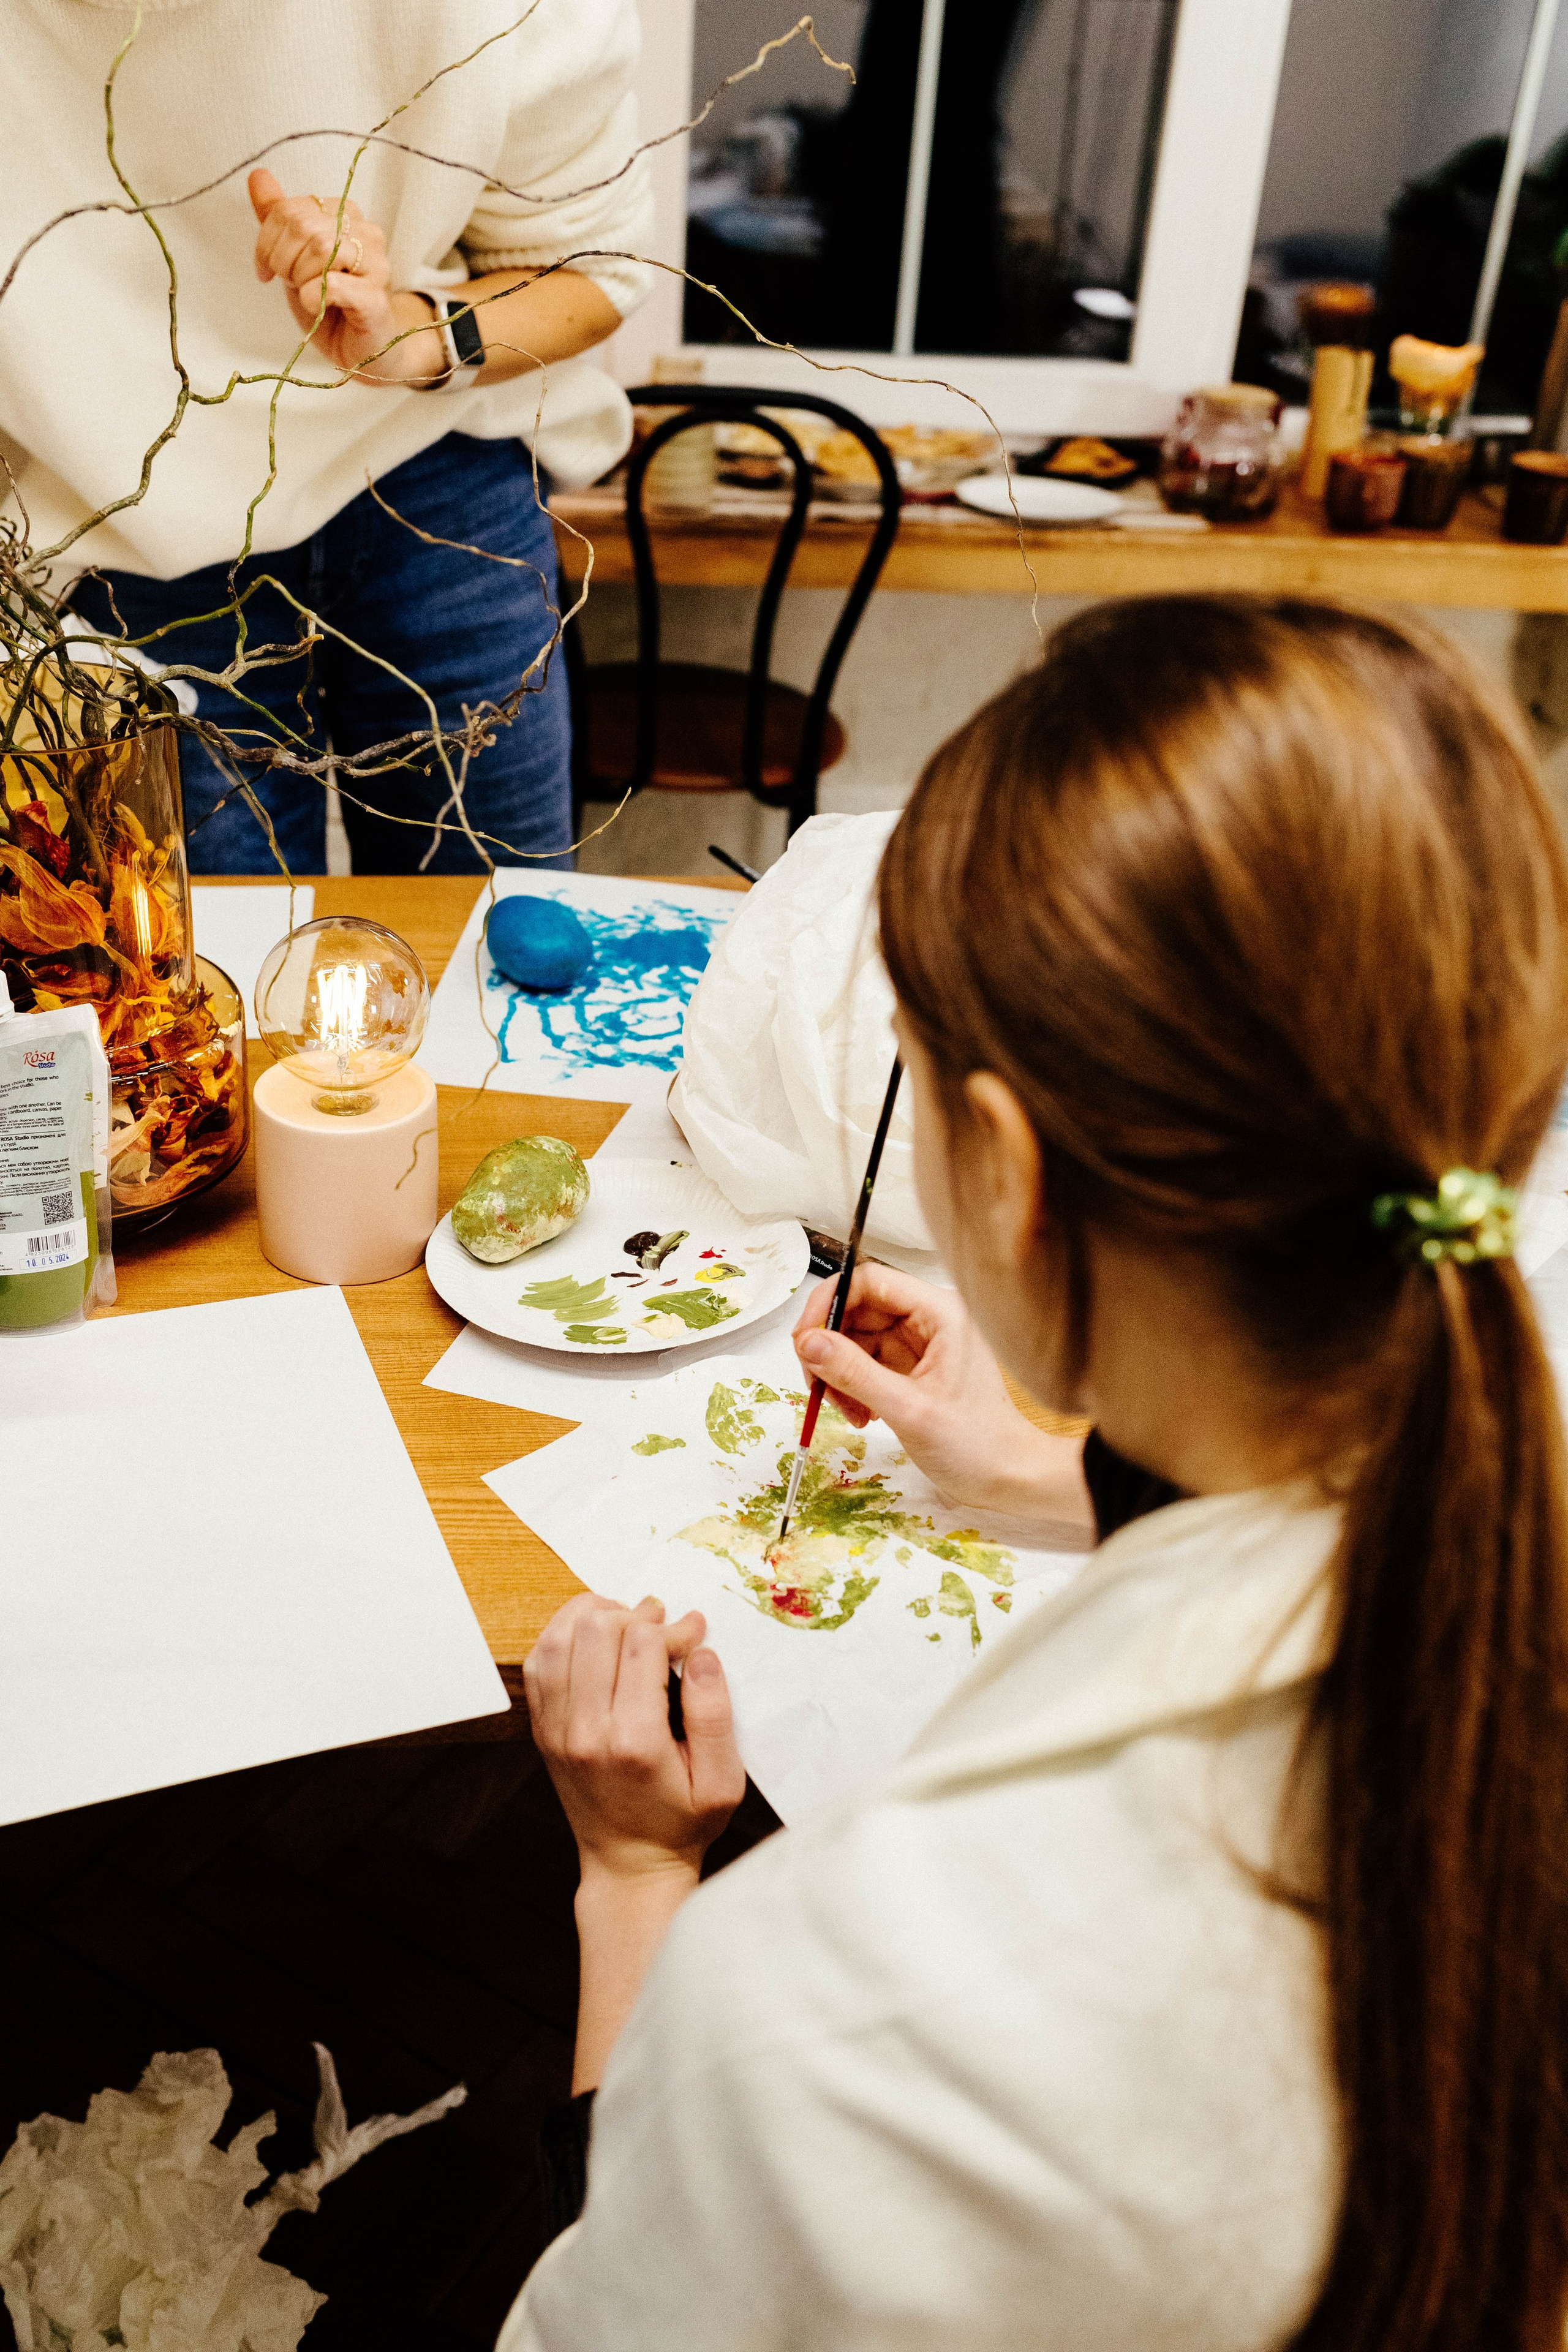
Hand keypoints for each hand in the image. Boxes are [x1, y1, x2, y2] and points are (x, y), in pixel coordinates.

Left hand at [248, 168, 443, 382]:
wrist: (365, 350)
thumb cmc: (332, 304)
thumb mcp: (296, 256)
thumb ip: (279, 217)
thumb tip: (258, 175)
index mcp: (346, 214)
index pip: (290, 209)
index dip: (267, 240)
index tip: (267, 268)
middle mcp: (366, 232)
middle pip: (303, 226)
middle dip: (282, 259)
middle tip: (287, 283)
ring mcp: (376, 264)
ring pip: (320, 250)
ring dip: (299, 278)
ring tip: (306, 295)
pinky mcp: (376, 298)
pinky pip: (333, 285)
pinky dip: (312, 298)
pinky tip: (316, 307)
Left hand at [525, 1592, 744, 1883]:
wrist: (629, 1866)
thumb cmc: (681, 1824)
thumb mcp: (722, 1783)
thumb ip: (715, 1715)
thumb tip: (701, 1654)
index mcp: (634, 1740)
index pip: (643, 1644)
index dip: (674, 1627)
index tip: (694, 1632)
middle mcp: (586, 1730)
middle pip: (598, 1629)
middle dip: (636, 1614)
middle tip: (662, 1626)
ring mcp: (557, 1729)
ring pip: (560, 1637)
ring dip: (595, 1617)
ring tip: (626, 1624)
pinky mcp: (543, 1729)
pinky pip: (539, 1663)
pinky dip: (562, 1637)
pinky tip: (592, 1640)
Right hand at [793, 1264, 1092, 1531]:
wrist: (1008, 1478)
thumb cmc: (976, 1445)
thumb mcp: (908, 1409)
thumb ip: (854, 1373)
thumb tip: (808, 1342)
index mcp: (940, 1312)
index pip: (870, 1281)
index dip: (830, 1303)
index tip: (804, 1339)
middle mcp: (929, 1319)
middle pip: (857, 1310)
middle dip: (830, 1347)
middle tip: (816, 1385)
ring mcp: (920, 1343)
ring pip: (856, 1339)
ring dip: (839, 1374)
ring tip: (848, 1412)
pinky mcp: (912, 1367)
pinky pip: (866, 1364)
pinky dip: (853, 1387)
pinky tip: (861, 1415)